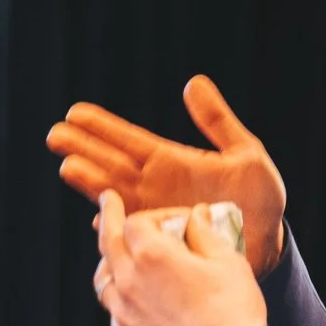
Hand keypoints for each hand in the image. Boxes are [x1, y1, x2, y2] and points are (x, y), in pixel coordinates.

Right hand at [48, 78, 286, 271]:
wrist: (270, 242)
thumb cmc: (260, 198)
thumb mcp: (246, 153)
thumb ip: (218, 121)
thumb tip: (194, 83)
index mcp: (169, 161)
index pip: (128, 139)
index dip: (102, 126)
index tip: (75, 112)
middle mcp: (154, 187)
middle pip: (110, 164)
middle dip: (83, 149)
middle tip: (55, 134)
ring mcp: (153, 215)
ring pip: (114, 195)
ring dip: (90, 182)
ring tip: (67, 166)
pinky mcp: (160, 242)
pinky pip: (132, 232)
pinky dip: (116, 225)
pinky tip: (99, 218)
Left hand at [95, 196, 268, 325]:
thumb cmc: (234, 310)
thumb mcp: (227, 260)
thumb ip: (205, 232)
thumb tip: (197, 214)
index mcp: (152, 255)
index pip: (135, 221)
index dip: (153, 215)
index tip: (172, 219)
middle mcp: (129, 281)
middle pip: (107, 242)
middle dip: (109, 218)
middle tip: (107, 203)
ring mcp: (123, 312)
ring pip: (103, 279)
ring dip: (110, 262)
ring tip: (117, 257)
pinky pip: (114, 311)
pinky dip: (120, 299)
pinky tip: (133, 298)